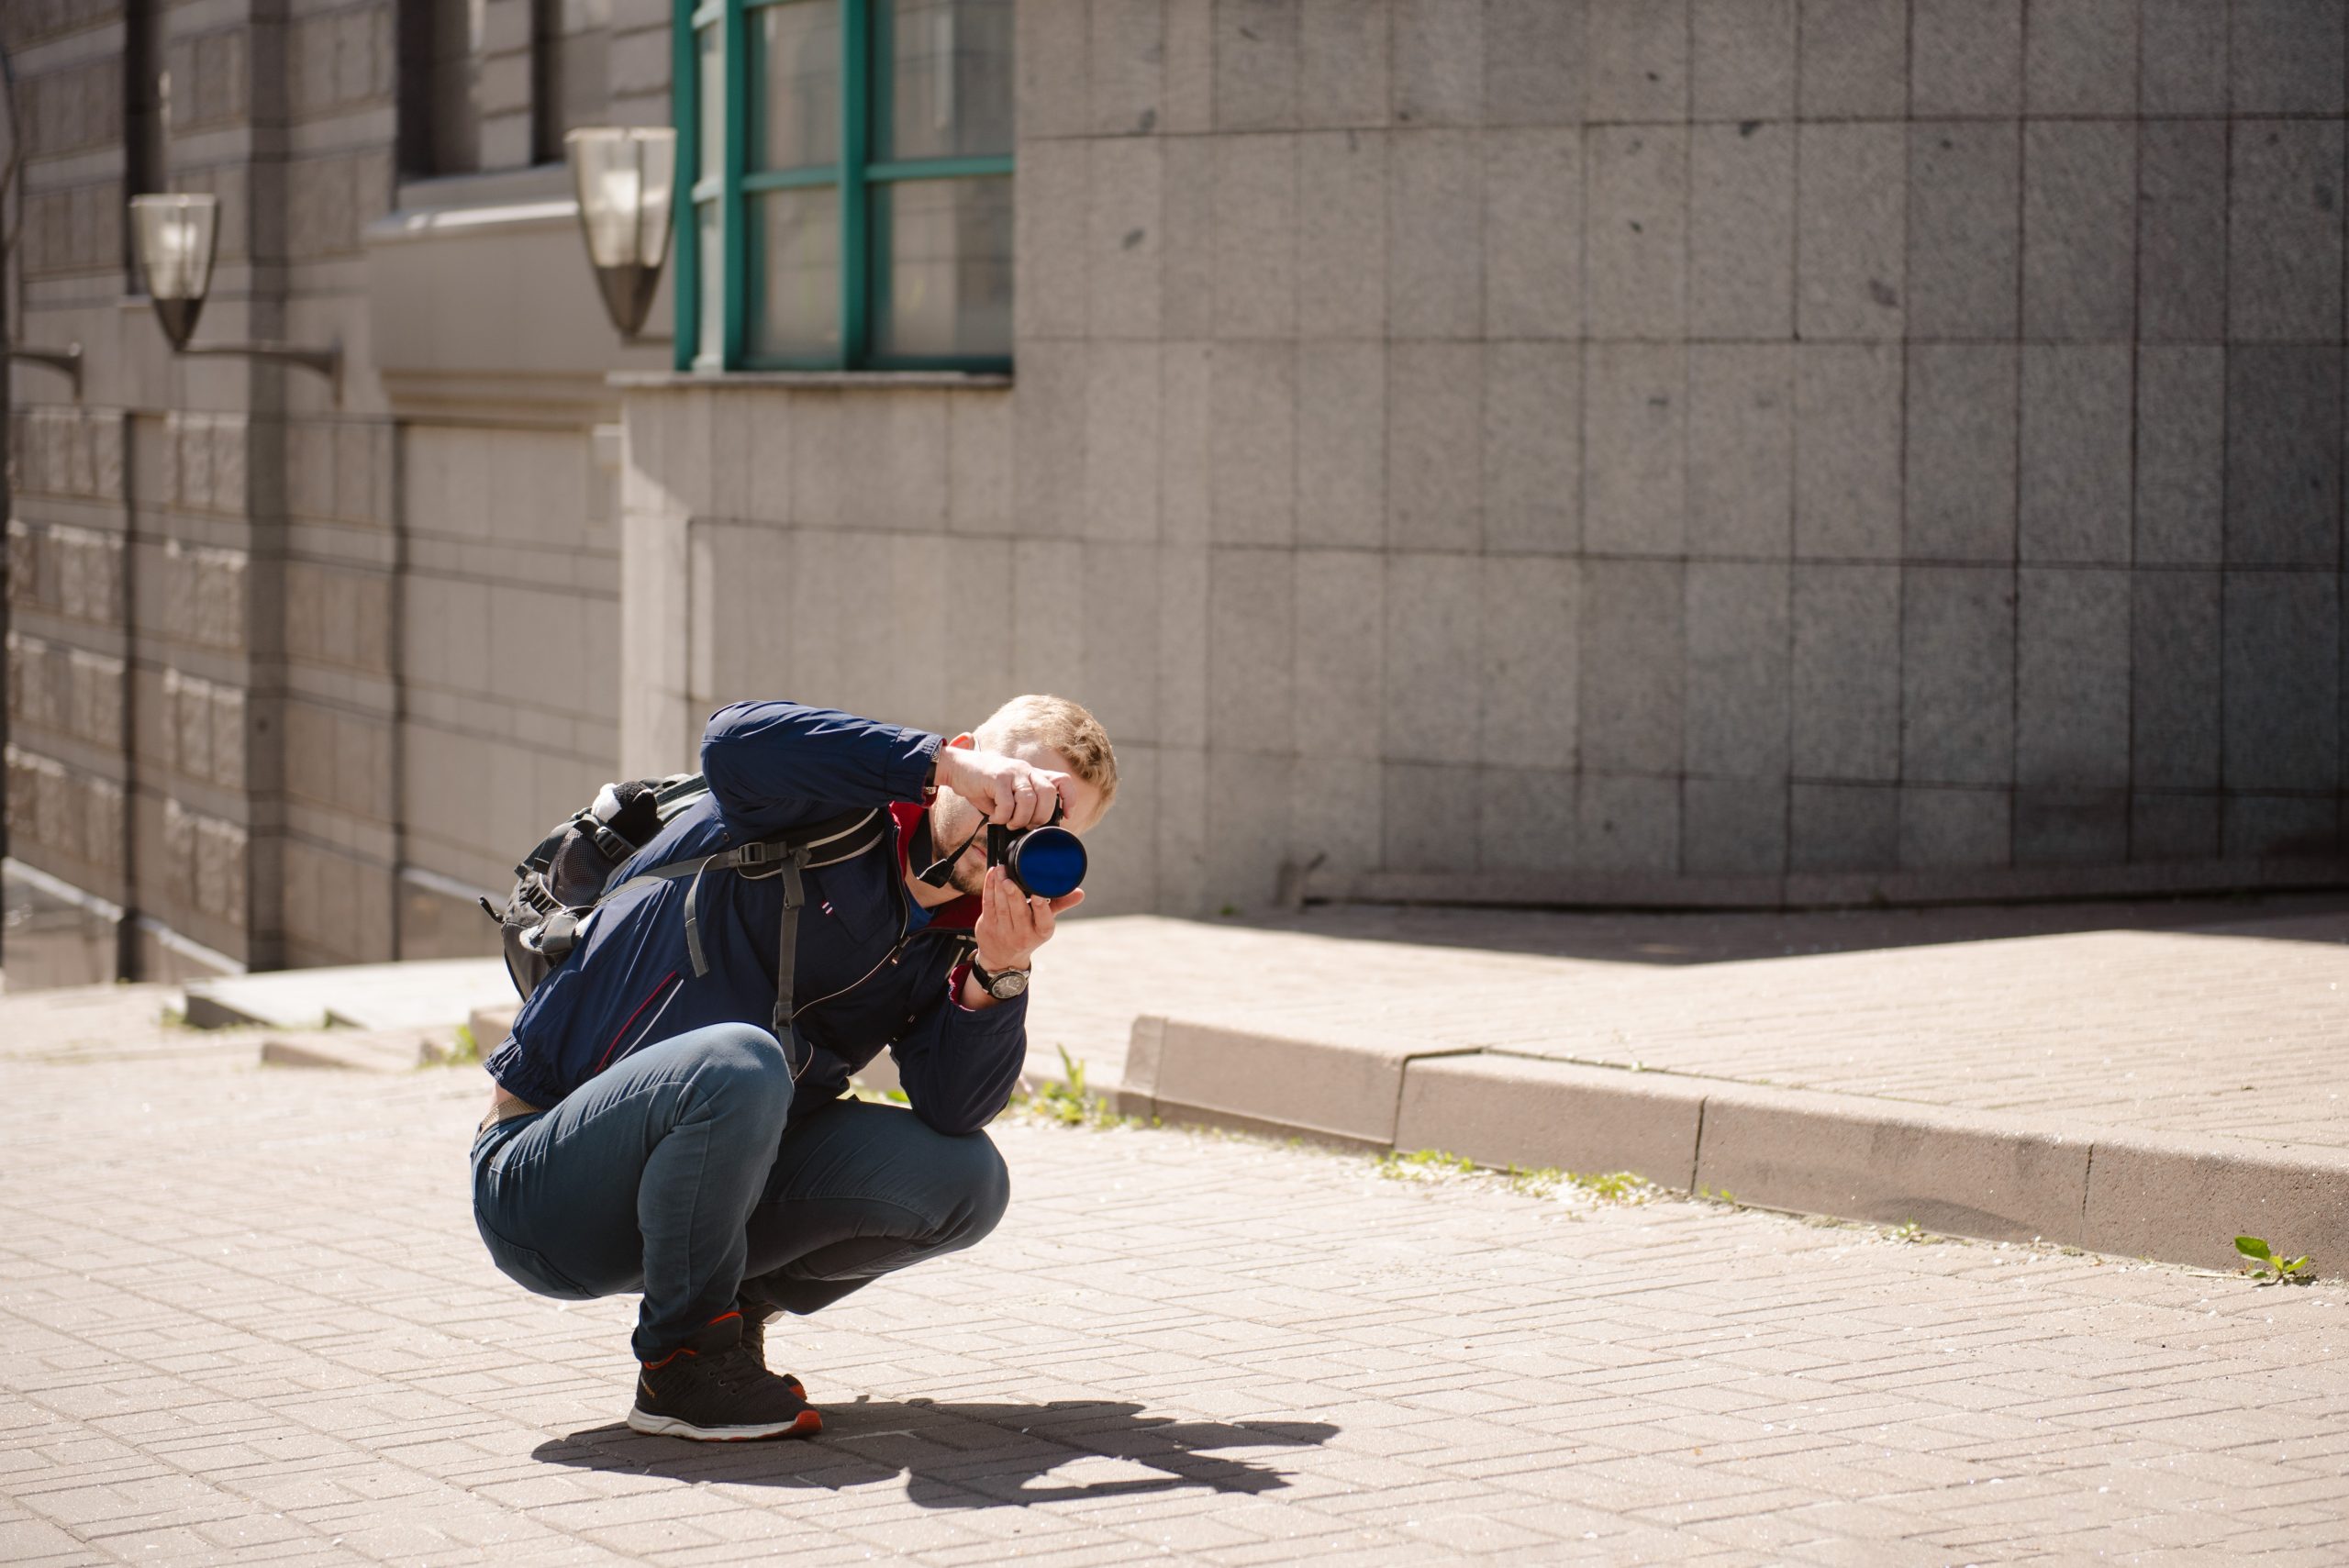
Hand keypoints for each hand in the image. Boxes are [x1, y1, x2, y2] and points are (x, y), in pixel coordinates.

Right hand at [935, 746, 1070, 829]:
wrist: (958, 767)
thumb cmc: (984, 785)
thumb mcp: (1008, 792)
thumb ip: (1022, 804)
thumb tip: (1032, 829)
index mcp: (1032, 774)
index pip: (1062, 781)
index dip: (1069, 799)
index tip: (1066, 816)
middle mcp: (1026, 770)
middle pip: (1049, 793)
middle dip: (1041, 816)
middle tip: (1028, 826)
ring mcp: (1012, 773)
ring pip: (1029, 800)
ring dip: (1020, 818)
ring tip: (1009, 822)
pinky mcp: (997, 778)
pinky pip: (1007, 803)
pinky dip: (1002, 816)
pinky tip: (995, 817)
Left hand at [972, 864, 1083, 973]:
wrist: (1003, 957)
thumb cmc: (1028, 932)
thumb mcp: (1045, 922)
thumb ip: (1061, 904)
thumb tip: (1080, 893)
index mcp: (1042, 932)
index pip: (1044, 921)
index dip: (1041, 908)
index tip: (1038, 895)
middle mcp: (1023, 934)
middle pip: (1019, 912)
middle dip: (1014, 893)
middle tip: (1010, 877)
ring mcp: (1004, 931)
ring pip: (1001, 906)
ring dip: (999, 886)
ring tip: (1001, 870)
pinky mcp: (988, 926)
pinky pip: (988, 904)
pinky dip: (989, 888)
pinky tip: (992, 875)